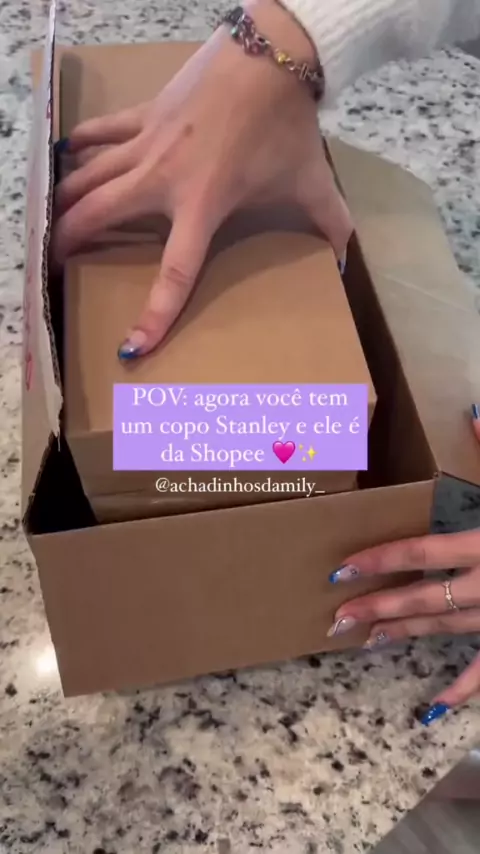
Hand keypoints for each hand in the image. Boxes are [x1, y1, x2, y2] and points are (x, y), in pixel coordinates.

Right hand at [52, 0, 351, 359]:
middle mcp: (162, 176)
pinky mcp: (144, 112)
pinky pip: (102, 132)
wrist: (271, 52)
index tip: (133, 345)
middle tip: (57, 266)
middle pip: (101, 214)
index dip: (154, 313)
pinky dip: (82, 144)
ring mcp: (147, 141)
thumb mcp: (310, 180)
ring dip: (68, 200)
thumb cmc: (286, 122)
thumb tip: (346, 261)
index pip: (174, 271)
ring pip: (90, 174)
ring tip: (54, 222)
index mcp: (202, 203)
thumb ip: (330, 225)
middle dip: (71, 242)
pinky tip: (68, 155)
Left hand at [327, 408, 479, 725]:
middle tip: (335, 619)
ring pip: (446, 628)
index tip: (340, 569)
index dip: (379, 560)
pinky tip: (434, 708)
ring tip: (366, 640)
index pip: (419, 552)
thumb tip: (476, 417)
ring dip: (406, 633)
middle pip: (422, 597)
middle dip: (377, 607)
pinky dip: (462, 691)